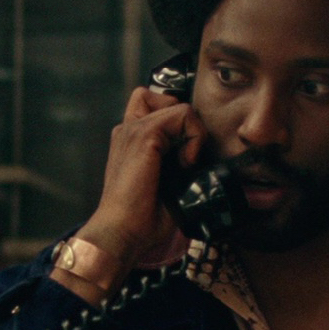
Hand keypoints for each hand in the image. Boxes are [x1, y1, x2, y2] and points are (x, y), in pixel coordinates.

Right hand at [72, 85, 205, 281]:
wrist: (122, 231)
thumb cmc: (143, 217)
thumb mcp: (166, 184)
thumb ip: (178, 164)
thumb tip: (205, 160)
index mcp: (130, 140)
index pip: (153, 105)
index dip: (177, 120)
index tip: (186, 153)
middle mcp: (129, 130)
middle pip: (165, 98)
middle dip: (185, 120)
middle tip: (188, 153)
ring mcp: (134, 130)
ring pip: (178, 105)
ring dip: (193, 131)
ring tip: (188, 162)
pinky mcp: (144, 135)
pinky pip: (182, 115)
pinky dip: (194, 136)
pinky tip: (187, 163)